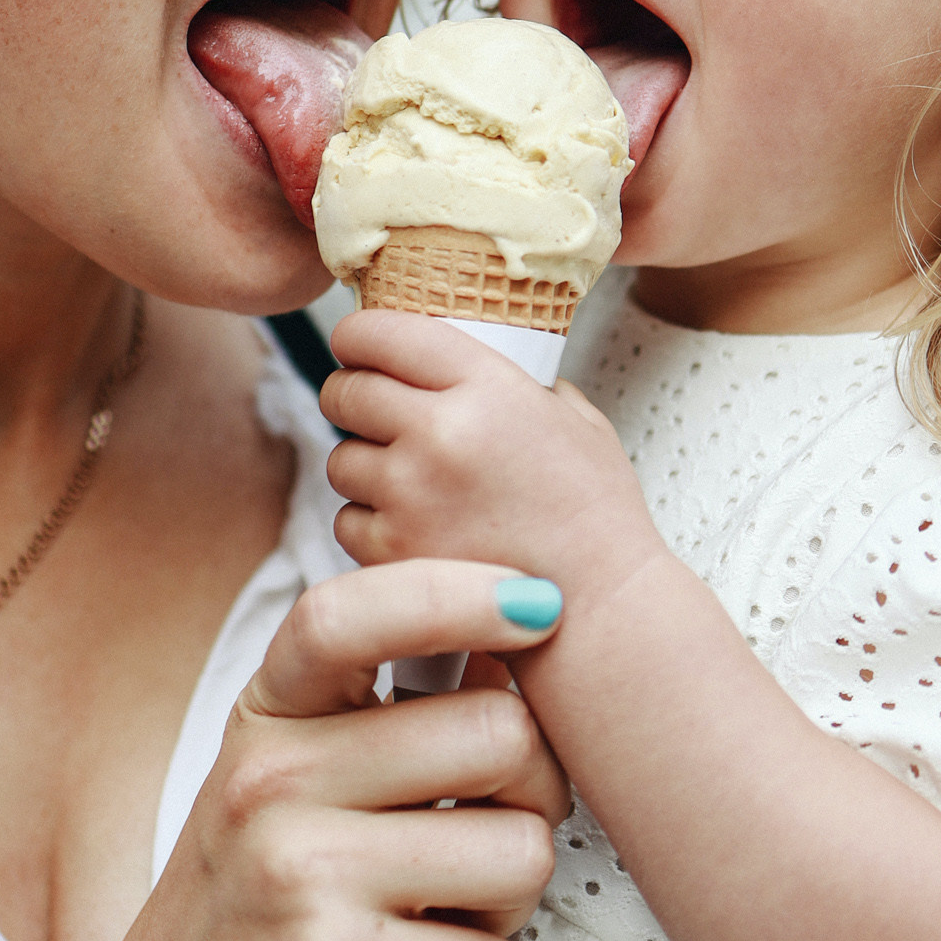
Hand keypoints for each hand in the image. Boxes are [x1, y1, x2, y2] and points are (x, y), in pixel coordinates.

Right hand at [89, 557, 569, 940]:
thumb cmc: (252, 910)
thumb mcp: (283, 778)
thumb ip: (378, 710)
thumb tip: (527, 623)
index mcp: (266, 718)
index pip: (356, 613)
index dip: (461, 589)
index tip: (539, 601)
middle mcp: (273, 782)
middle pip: (502, 736)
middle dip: (529, 795)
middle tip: (476, 835)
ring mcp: (301, 877)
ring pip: (521, 851)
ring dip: (507, 900)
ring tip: (436, 915)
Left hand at [321, 308, 667, 621]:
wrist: (600, 607)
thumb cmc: (596, 516)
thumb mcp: (576, 421)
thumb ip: (523, 386)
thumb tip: (481, 370)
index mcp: (485, 386)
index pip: (382, 333)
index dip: (358, 337)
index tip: (357, 347)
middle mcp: (438, 432)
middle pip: (346, 392)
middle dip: (351, 397)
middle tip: (370, 410)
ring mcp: (410, 494)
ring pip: (340, 459)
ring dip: (363, 465)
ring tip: (410, 482)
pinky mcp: (392, 552)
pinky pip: (348, 521)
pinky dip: (371, 525)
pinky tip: (415, 530)